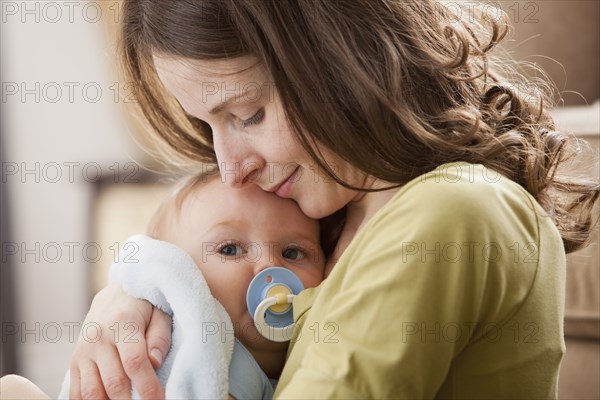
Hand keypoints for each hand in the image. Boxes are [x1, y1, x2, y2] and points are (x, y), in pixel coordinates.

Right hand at [69, 282, 171, 398]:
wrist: (116, 295)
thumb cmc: (144, 306)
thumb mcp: (159, 313)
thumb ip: (159, 337)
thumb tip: (154, 363)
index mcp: (122, 323)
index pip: (134, 362)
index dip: (147, 387)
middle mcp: (97, 337)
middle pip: (113, 382)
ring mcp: (82, 351)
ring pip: (91, 392)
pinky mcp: (74, 361)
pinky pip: (76, 392)